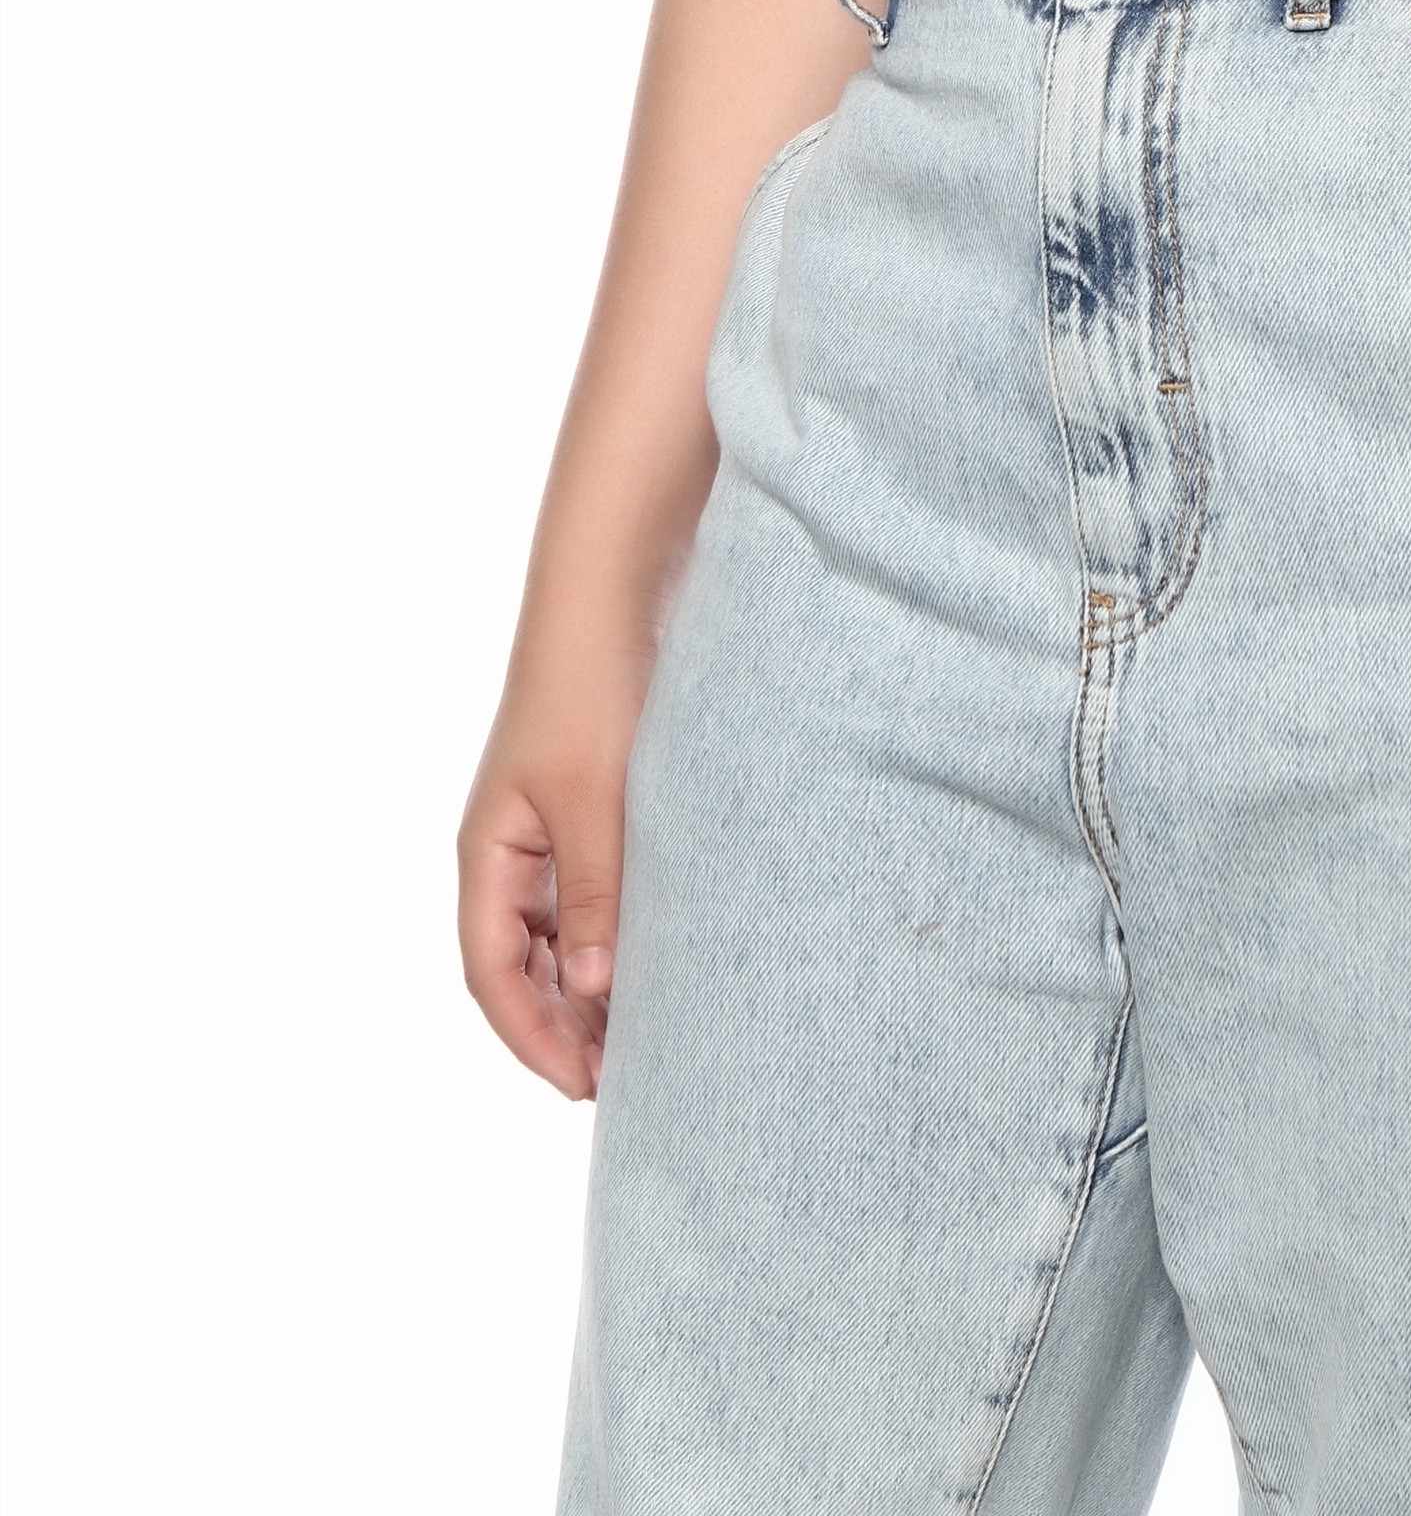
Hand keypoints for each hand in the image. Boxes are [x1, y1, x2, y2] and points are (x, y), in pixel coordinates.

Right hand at [457, 665, 643, 1101]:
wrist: (609, 597)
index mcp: (487, 855)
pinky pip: (585, 896)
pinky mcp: (587, 809)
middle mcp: (506, 851)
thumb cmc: (589, 690)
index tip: (579, 1086)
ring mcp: (545, 830)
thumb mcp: (593, 801)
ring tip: (637, 1033)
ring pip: (555, 935)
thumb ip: (593, 894)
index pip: (491, 974)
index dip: (529, 1037)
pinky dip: (609, 937)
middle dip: (559, 1025)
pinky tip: (651, 960)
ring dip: (586, 986)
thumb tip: (592, 990)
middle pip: (519, 965)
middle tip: (619, 1076)